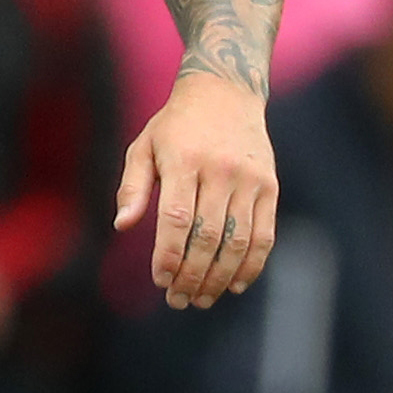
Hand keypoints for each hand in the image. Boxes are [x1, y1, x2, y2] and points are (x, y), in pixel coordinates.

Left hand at [114, 72, 275, 307]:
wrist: (225, 93)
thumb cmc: (174, 126)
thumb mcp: (143, 146)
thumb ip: (132, 186)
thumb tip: (122, 225)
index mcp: (183, 160)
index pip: (177, 218)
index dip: (169, 254)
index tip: (160, 280)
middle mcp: (220, 170)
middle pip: (208, 236)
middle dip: (192, 275)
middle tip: (178, 300)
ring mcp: (249, 180)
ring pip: (238, 241)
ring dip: (220, 277)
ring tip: (201, 299)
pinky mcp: (269, 187)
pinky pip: (264, 235)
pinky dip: (252, 265)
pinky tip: (235, 284)